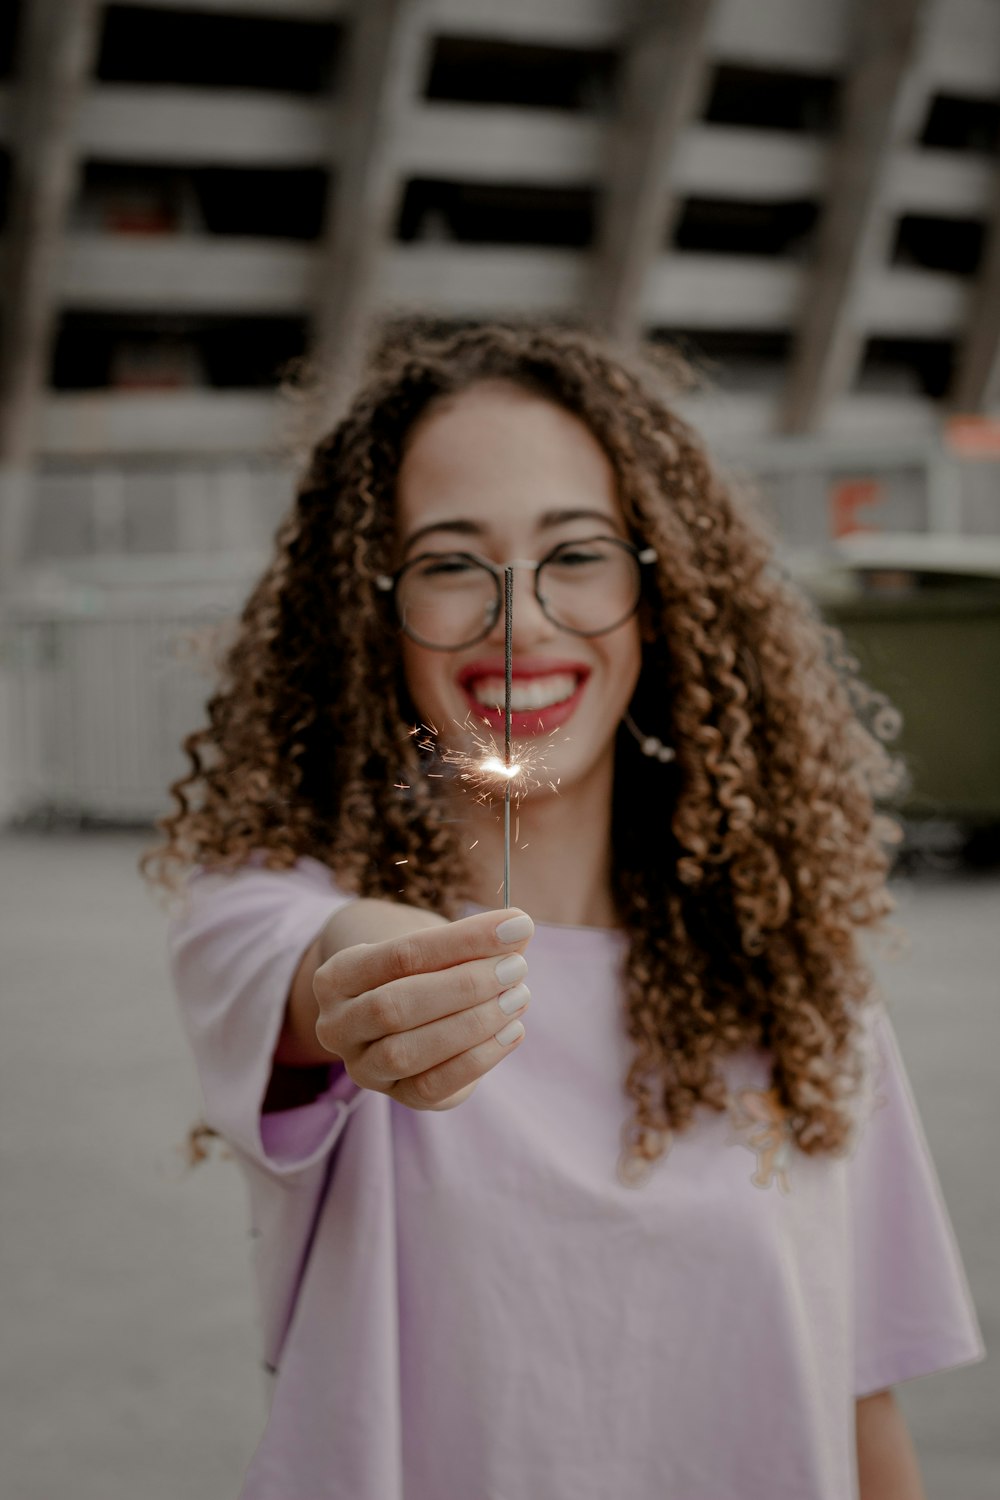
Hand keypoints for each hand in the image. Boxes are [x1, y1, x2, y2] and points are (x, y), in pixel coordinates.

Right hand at [313, 909, 533, 1109]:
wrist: (399, 1011)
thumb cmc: (420, 969)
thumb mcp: (434, 948)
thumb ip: (473, 942)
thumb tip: (516, 931)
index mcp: (336, 977)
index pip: (400, 954)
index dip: (462, 941)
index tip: (515, 925)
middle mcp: (337, 1026)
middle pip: (396, 1006)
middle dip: (465, 986)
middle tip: (516, 967)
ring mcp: (362, 1068)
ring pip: (407, 1052)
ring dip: (472, 1023)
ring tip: (518, 996)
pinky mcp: (397, 1097)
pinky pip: (432, 1086)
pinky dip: (478, 1058)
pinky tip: (512, 1031)